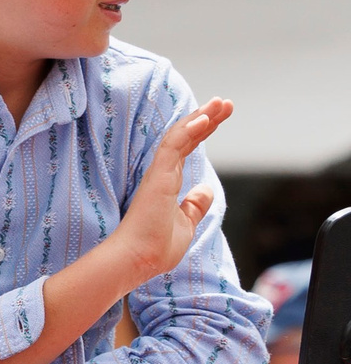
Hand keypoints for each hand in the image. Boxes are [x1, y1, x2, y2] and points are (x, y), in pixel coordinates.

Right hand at [107, 99, 229, 284]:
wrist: (138, 260)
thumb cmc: (157, 248)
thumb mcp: (186, 224)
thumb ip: (194, 206)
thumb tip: (205, 189)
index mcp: (168, 182)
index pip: (188, 148)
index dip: (205, 131)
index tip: (221, 115)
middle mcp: (163, 174)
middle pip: (186, 137)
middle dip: (206, 118)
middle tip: (225, 103)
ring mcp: (159, 174)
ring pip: (180, 136)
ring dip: (201, 117)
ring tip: (220, 103)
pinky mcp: (157, 176)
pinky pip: (173, 147)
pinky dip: (188, 131)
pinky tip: (204, 119)